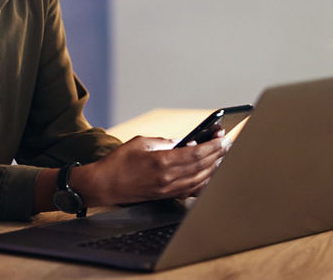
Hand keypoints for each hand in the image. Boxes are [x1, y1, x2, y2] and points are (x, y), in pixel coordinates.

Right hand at [70, 135, 228, 206]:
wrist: (105, 185)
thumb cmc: (118, 162)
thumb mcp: (140, 142)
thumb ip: (163, 142)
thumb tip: (182, 142)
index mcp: (161, 162)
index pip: (196, 154)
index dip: (212, 146)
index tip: (223, 137)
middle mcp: (168, 179)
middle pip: (202, 167)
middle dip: (218, 154)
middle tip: (228, 143)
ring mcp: (168, 190)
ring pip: (200, 180)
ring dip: (214, 168)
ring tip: (222, 156)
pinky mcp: (166, 196)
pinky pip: (192, 190)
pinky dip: (204, 181)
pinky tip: (209, 173)